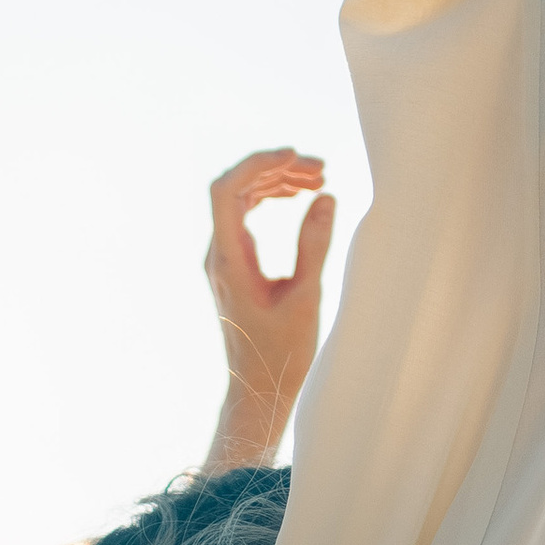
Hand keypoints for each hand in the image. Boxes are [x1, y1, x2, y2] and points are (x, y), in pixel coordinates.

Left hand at [201, 147, 335, 468]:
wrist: (259, 388)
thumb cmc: (281, 353)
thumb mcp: (306, 297)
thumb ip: (314, 245)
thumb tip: (325, 198)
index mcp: (229, 261)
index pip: (226, 192)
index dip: (258, 164)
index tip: (295, 156)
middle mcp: (219, 255)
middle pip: (236, 189)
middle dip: (276, 170)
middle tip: (321, 169)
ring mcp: (224, 258)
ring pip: (241, 200)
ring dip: (276, 183)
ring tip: (318, 179)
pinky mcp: (234, 264)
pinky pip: (245, 217)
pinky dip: (270, 201)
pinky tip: (297, 197)